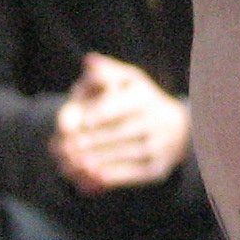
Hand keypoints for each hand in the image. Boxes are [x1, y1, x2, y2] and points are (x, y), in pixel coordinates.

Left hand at [49, 53, 190, 194]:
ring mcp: (160, 146)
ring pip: (120, 155)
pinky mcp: (159, 168)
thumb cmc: (137, 99)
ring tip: (69, 164)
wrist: (177, 128)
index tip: (67, 125)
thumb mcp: (124, 79)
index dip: (90, 116)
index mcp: (144, 96)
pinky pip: (131, 175)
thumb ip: (103, 72)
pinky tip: (89, 177)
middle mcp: (157, 121)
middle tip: (61, 149)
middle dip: (85, 142)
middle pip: (114, 133)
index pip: (113, 106)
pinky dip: (109, 177)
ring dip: (92, 162)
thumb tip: (89, 62)